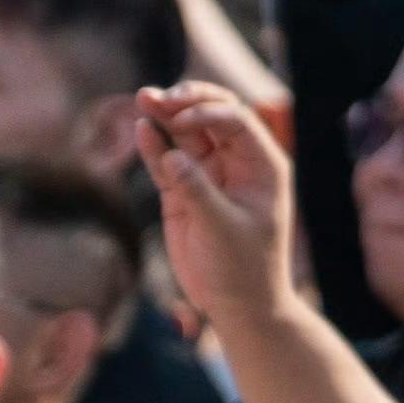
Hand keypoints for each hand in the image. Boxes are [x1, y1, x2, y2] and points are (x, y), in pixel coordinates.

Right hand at [116, 85, 316, 355]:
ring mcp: (209, 175)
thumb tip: (171, 155)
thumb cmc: (243, 269)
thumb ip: (197, 191)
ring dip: (165, 115)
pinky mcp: (183, 191)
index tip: (181, 120)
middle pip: (211, 115)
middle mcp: (237, 163)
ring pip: (186, 133)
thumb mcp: (223, 230)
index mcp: (262, 165)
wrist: (238, 305)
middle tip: (156, 96)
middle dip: (185, 101)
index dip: (208, 111)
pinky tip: (142, 128)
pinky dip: (154, 145)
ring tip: (144, 98)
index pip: (236, 120)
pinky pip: (167, 159)